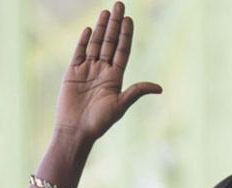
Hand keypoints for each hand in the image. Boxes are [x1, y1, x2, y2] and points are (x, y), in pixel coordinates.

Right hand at [53, 2, 161, 143]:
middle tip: (119, 5)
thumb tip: (160, 88)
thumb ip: (136, 92)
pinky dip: (84, 41)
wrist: (76, 130)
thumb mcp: (120, 105)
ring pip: (95, 44)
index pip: (122, 51)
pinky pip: (79, 53)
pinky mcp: (72, 74)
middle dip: (115, 24)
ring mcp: (87, 71)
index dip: (126, 35)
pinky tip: (89, 29)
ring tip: (106, 11)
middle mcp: (102, 72)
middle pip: (110, 43)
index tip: (129, 19)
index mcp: (115, 78)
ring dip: (101, 28)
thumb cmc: (99, 122)